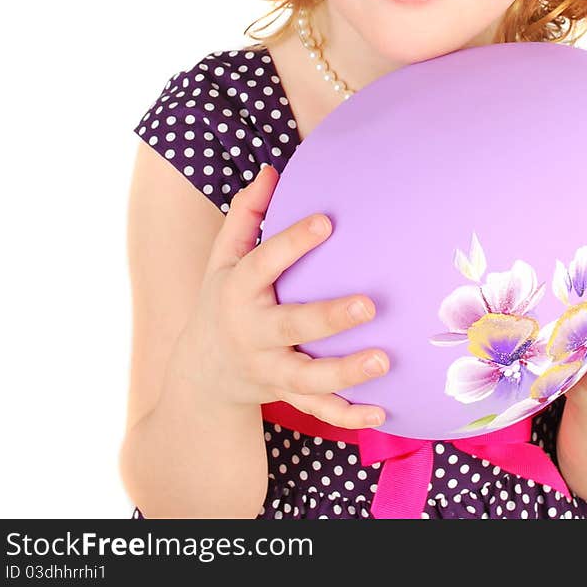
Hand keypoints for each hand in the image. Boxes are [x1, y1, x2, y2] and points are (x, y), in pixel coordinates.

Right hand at [174, 164, 389, 428]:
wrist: (202, 371)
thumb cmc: (224, 297)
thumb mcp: (224, 257)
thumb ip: (247, 214)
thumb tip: (271, 171)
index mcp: (239, 290)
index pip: (264, 263)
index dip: (292, 242)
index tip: (326, 221)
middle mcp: (253, 332)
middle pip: (291, 327)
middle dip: (329, 318)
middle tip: (369, 304)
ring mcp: (270, 369)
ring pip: (307, 378)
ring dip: (346, 373)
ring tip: (384, 359)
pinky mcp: (286, 396)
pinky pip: (317, 409)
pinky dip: (348, 415)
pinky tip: (382, 411)